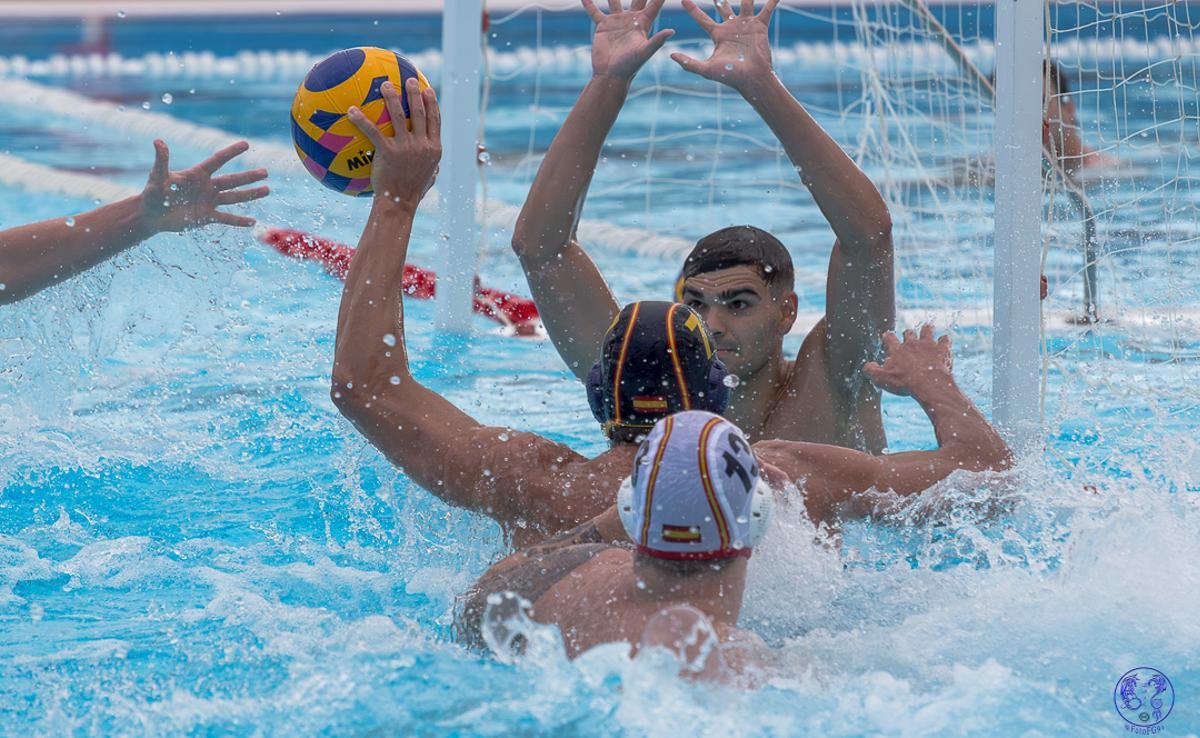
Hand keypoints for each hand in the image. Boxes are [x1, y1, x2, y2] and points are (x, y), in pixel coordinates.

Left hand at [140, 140, 268, 231]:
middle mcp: (206, 186)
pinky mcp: (206, 217)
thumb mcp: (156, 176)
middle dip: (249, 176)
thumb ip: (161, 161)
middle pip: (231, 181)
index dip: (231, 152)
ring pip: (234, 198)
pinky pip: (225, 218)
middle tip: (265, 172)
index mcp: (197, 174)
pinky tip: (252, 222)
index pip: (217, 161)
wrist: (151, 215)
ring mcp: (208, 202)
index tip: (246, 144)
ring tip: (267, 190)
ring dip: (250, 194)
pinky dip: (238, 221)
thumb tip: (158, 141)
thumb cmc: (152, 193)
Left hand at [347, 79, 441, 209]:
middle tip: (409, 79)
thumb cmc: (412, 193)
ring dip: (392, 97)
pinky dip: (362, 119)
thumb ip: (432, 166)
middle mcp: (423, 145)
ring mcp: (407, 148)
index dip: (432, 102)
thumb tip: (434, 165)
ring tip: (385, 84)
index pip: (435, 120)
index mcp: (434, 149)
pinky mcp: (389, 152)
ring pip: (400, 115)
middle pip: (420, 112)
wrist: (400, 205)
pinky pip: (373, 131)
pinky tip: (352, 110)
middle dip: (414, 92)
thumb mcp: (429, 178)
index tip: (428, 89)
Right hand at [583, 0, 674, 80]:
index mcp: (643, 23)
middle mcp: (631, 19)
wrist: (610, 75)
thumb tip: (672, 31)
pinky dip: (589, 3)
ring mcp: (616, 21)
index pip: (655, 4)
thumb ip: (656, 41)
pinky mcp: (603, 26)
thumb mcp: (644, 53)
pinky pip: (594, 11)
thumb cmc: (629, 66)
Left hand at [671, 0, 779, 92]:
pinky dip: (772, 0)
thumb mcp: (706, 69)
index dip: (692, 9)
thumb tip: (670, 55)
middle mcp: (731, 27)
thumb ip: (688, 62)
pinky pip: (767, 9)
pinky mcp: (760, 26)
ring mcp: (746, 25)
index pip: (702, 18)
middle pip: (723, 6)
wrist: (751, 78)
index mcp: (718, 35)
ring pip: (745, 2)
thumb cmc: (729, 75)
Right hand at [863, 324, 952, 397]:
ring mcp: (928, 345)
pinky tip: (944, 340)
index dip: (888, 336)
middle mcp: (912, 343)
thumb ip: (871, 370)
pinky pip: (945, 339)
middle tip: (908, 335)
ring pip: (927, 331)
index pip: (889, 338)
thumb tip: (867, 366)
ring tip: (927, 328)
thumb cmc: (904, 382)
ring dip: (926, 329)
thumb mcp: (881, 379)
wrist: (928, 384)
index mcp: (897, 350)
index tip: (887, 336)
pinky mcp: (942, 349)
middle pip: (908, 333)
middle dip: (908, 334)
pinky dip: (944, 340)